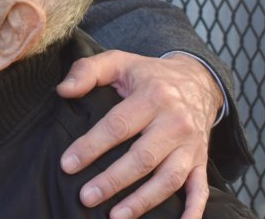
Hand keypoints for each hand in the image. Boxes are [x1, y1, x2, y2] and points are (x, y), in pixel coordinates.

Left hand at [56, 51, 221, 218]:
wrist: (197, 81)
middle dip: (113, 180)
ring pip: (168, 178)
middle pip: (142, 157)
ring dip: (143, 201)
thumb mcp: (119, 61)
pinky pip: (200, 188)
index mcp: (153, 96)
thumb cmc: (149, 74)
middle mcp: (175, 122)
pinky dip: (193, 210)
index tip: (68, 164)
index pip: (118, 126)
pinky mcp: (200, 160)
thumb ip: (88, 71)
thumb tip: (63, 90)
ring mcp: (190, 145)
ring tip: (116, 216)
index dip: (91, 146)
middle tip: (86, 197)